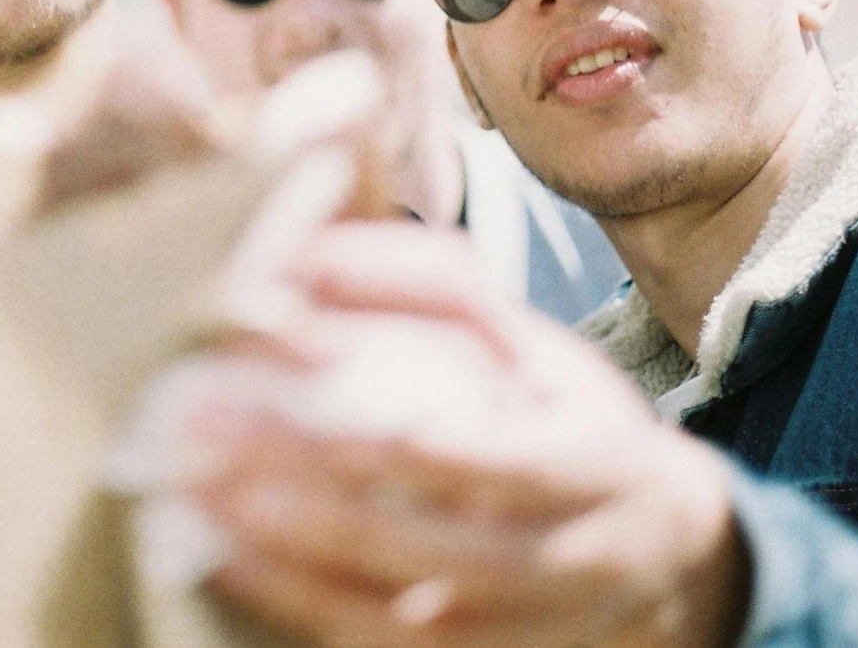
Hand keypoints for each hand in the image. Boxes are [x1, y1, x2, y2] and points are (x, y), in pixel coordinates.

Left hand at [188, 221, 748, 647]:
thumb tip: (309, 249)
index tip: (332, 403)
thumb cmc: (574, 425)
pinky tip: (218, 559)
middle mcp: (563, 566)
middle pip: (431, 550)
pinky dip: (295, 607)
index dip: (424, 447)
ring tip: (193, 493)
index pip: (504, 463)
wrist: (664, 564)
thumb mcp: (537, 346)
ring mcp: (520, 635)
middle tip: (204, 429)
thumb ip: (435, 288)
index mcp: (592, 468)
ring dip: (284, 561)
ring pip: (396, 621)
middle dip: (311, 497)